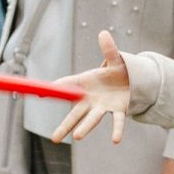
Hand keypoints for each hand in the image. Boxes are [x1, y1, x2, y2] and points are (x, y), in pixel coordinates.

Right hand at [52, 30, 133, 144]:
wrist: (134, 81)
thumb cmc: (117, 71)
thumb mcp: (115, 59)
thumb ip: (109, 49)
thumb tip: (104, 33)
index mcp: (85, 84)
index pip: (67, 88)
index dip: (54, 90)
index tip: (39, 93)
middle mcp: (91, 99)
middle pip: (76, 114)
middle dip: (65, 125)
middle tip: (54, 138)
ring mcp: (104, 107)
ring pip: (93, 119)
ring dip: (85, 127)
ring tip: (76, 137)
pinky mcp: (119, 110)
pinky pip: (118, 121)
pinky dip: (117, 130)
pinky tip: (116, 140)